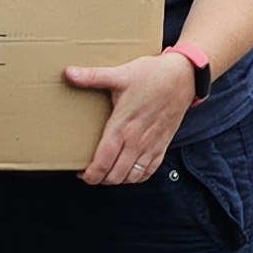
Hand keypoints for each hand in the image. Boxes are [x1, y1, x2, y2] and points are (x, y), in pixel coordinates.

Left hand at [64, 50, 198, 185]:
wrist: (183, 77)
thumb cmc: (151, 75)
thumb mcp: (120, 74)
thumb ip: (92, 77)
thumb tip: (68, 73)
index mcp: (123, 126)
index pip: (103, 161)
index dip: (90, 174)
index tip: (81, 173)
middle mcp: (137, 141)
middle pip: (115, 175)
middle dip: (100, 179)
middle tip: (90, 173)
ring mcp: (151, 145)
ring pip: (131, 177)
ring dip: (117, 180)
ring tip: (107, 172)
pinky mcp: (162, 145)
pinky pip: (149, 172)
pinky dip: (136, 177)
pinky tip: (128, 171)